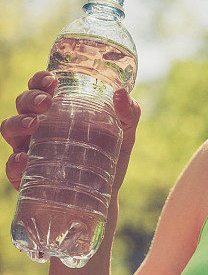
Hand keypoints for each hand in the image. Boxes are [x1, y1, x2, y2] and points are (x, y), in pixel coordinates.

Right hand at [2, 70, 140, 193]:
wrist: (107, 195)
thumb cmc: (112, 155)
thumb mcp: (125, 131)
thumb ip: (128, 112)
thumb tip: (120, 93)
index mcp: (59, 109)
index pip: (41, 87)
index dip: (40, 79)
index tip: (52, 79)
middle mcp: (39, 126)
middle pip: (23, 103)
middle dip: (31, 98)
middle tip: (47, 102)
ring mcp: (30, 150)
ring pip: (9, 129)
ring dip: (17, 123)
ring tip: (33, 124)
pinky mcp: (27, 177)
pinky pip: (12, 168)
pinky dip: (13, 162)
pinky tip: (24, 159)